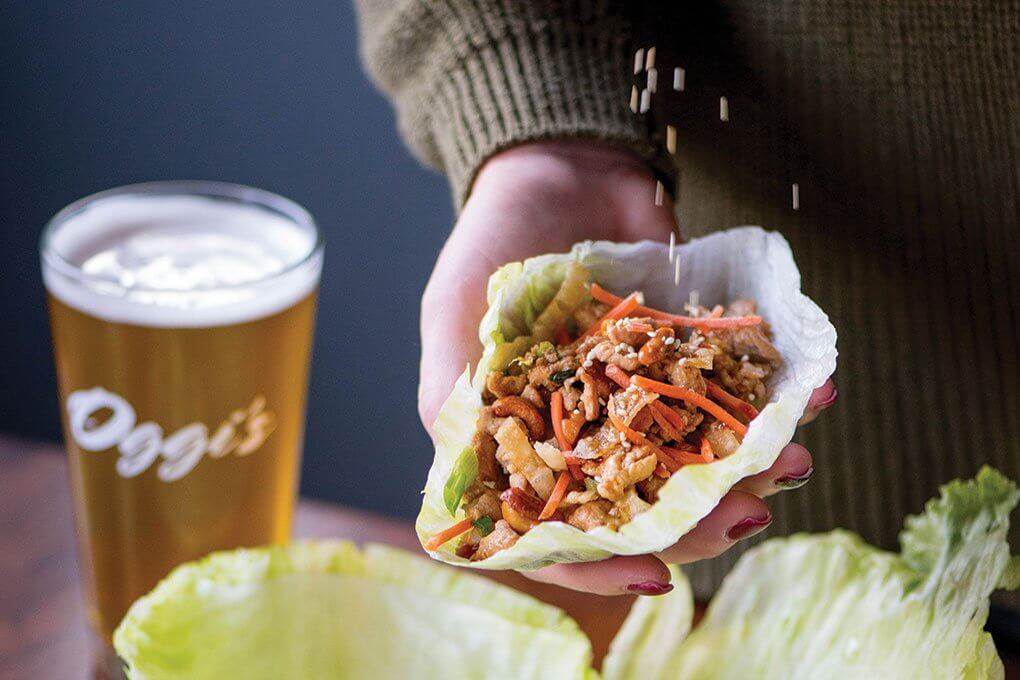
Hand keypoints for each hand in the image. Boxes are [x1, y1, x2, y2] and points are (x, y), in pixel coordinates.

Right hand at [420, 139, 836, 594]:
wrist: (562, 159)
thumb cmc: (494, 236)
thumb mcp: (453, 315)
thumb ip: (450, 400)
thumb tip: (465, 497)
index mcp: (533, 440)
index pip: (566, 528)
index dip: (605, 565)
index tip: (658, 577)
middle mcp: (595, 430)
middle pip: (649, 505)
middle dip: (702, 517)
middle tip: (750, 510)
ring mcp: (652, 395)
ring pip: (707, 458)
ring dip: (754, 467)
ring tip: (791, 455)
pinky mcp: (697, 356)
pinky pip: (745, 388)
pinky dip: (784, 396)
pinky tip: (817, 393)